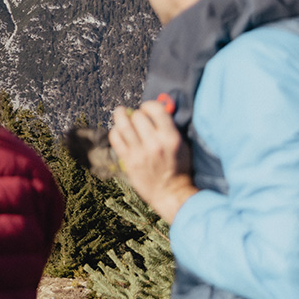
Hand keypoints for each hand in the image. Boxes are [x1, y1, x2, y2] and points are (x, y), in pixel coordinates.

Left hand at [109, 101, 196, 222]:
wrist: (171, 193)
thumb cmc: (179, 168)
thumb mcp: (183, 145)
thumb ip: (171, 128)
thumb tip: (158, 110)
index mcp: (171, 138)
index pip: (156, 109)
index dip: (148, 105)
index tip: (147, 109)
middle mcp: (155, 144)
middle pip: (137, 116)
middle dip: (136, 113)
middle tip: (136, 117)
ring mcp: (140, 153)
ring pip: (123, 125)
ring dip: (120, 116)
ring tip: (120, 113)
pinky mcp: (129, 162)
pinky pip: (116, 139)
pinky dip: (115, 131)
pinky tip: (119, 131)